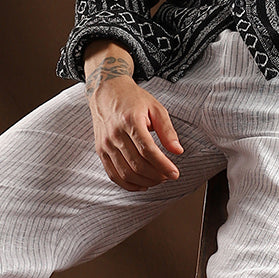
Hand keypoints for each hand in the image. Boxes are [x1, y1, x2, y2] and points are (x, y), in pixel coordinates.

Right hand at [85, 49, 182, 189]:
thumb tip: (178, 151)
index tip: (175, 173)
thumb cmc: (133, 99)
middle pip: (137, 165)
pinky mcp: (101, 151)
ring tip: (158, 180)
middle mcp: (115, 134)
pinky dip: (128, 184)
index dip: (163, 165)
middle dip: (156, 175)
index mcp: (131, 121)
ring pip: (125, 173)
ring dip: (144, 181)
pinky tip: (142, 184)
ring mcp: (106, 144)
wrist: (106, 92)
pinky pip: (113, 174)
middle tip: (168, 176)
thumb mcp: (155, 108)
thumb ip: (167, 130)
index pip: (148, 150)